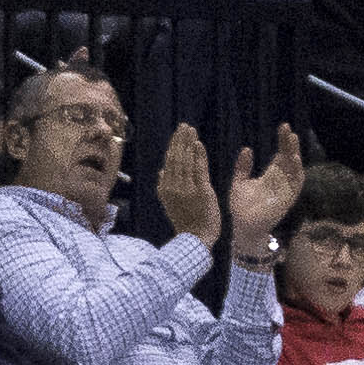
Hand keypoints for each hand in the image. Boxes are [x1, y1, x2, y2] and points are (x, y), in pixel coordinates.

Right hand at [150, 121, 218, 242]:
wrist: (196, 239)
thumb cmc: (186, 221)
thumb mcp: (170, 204)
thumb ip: (165, 186)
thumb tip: (161, 171)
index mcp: (165, 189)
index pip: (169, 162)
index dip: (173, 146)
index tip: (178, 133)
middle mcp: (173, 187)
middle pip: (176, 158)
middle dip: (180, 140)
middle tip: (185, 126)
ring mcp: (187, 189)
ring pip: (186, 161)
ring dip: (188, 143)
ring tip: (191, 130)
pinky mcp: (202, 191)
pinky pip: (199, 169)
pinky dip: (199, 155)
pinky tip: (198, 144)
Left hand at [223, 130, 304, 246]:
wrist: (242, 226)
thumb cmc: (241, 207)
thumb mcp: (239, 182)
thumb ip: (242, 167)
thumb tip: (247, 148)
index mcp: (271, 175)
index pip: (280, 154)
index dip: (282, 141)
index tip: (283, 126)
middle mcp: (281, 180)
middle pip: (289, 158)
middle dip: (290, 143)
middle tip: (287, 128)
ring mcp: (285, 189)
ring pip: (295, 168)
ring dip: (295, 154)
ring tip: (292, 139)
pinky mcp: (288, 199)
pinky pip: (296, 183)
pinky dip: (297, 171)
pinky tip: (294, 158)